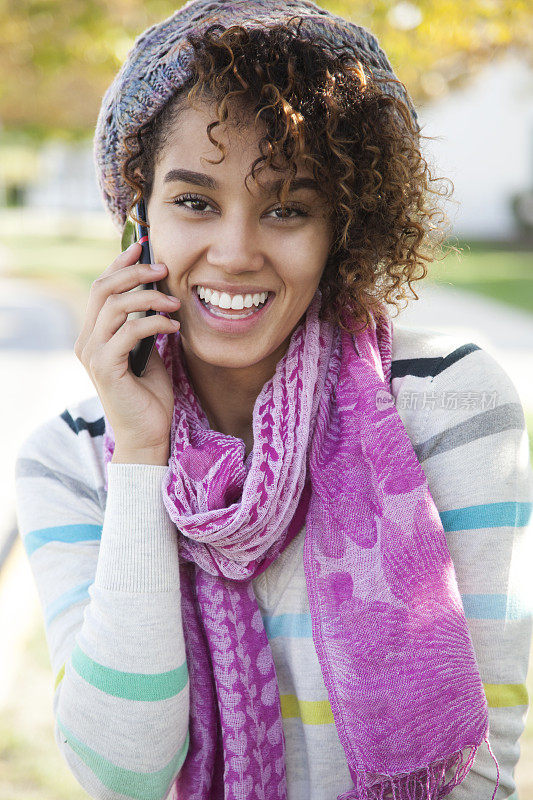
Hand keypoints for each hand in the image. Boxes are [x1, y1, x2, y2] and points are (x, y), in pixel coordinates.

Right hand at [74, 242, 179, 456]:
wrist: (147, 435)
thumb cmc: (150, 395)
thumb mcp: (147, 351)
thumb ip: (143, 325)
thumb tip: (158, 293)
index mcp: (93, 335)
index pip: (100, 288)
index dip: (119, 264)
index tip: (143, 248)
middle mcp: (86, 341)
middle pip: (103, 289)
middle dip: (135, 273)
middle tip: (165, 269)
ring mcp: (93, 354)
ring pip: (115, 306)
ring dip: (149, 297)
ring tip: (175, 302)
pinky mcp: (106, 368)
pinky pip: (129, 331)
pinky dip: (155, 323)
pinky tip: (174, 328)